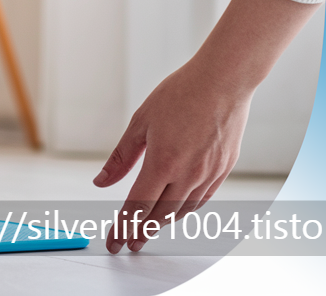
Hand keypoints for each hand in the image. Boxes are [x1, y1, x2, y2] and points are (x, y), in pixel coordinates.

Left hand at [94, 59, 251, 253]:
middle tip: (128, 242)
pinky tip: (175, 210)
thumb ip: (121, 157)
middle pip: (159, 215)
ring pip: (181, 211)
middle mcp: (187, 174)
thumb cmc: (180, 95)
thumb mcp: (141, 122)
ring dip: (162, 223)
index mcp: (163, 162)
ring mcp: (208, 174)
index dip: (122, 228)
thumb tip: (101, 181)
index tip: (113, 243)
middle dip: (140, 232)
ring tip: (147, 229)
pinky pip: (201, 200)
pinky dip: (184, 210)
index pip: (137, 207)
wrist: (224, 81)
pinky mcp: (223, 170)